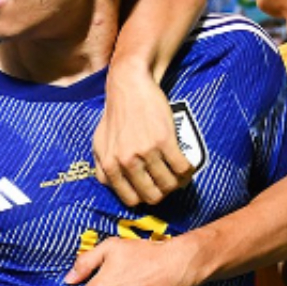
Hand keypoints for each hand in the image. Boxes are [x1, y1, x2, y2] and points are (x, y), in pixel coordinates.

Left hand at [94, 65, 193, 206]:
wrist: (130, 86)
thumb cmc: (115, 115)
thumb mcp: (98, 142)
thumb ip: (101, 167)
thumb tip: (110, 187)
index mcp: (110, 165)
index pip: (130, 199)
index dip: (144, 198)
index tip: (151, 190)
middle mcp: (126, 161)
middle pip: (152, 196)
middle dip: (162, 193)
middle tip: (167, 182)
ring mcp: (146, 151)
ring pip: (169, 184)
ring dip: (177, 183)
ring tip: (179, 175)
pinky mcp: (164, 140)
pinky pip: (182, 168)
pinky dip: (188, 171)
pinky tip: (187, 165)